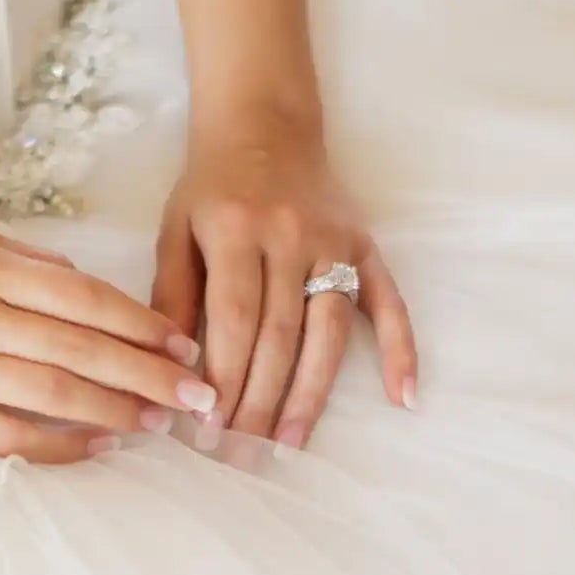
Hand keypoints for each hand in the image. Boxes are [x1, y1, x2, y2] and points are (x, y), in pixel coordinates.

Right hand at [0, 225, 214, 462]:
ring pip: (52, 392)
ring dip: (115, 411)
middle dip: (149, 376)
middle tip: (198, 397)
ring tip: (159, 424)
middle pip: (81, 347)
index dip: (143, 326)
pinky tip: (99, 448)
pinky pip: (6, 435)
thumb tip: (92, 289)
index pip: (85, 297)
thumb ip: (27, 262)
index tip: (185, 348)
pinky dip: (58, 443)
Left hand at [154, 117, 415, 447]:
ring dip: (311, 394)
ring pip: (328, 332)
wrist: (265, 121)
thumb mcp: (177, 229)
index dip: (225, 377)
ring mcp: (335, 243)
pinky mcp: (365, 246)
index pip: (235, 320)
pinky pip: (390, 303)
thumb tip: (171, 369)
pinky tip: (403, 397)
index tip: (210, 427)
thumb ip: (173, 295)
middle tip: (244, 454)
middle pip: (281, 336)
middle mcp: (291, 237)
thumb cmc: (213, 184)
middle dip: (261, 401)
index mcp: (237, 230)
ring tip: (291, 444)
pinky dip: (401, 349)